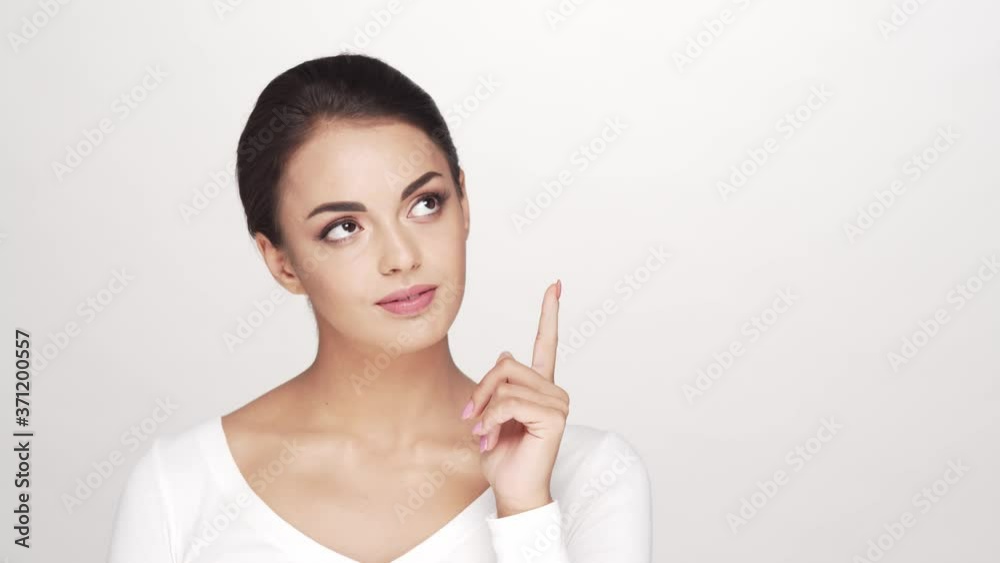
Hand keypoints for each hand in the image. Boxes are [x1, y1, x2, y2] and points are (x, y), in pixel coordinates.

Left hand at [461, 280, 568, 516]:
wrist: (512, 490)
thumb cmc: (502, 456)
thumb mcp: (492, 412)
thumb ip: (499, 384)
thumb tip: (506, 355)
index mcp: (540, 387)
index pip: (547, 343)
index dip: (549, 313)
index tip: (555, 285)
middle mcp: (553, 391)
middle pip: (507, 364)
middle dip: (482, 389)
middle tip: (472, 417)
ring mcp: (557, 402)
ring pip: (505, 384)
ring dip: (484, 410)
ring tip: (483, 432)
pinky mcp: (553, 416)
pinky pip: (509, 402)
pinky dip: (490, 419)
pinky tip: (490, 437)